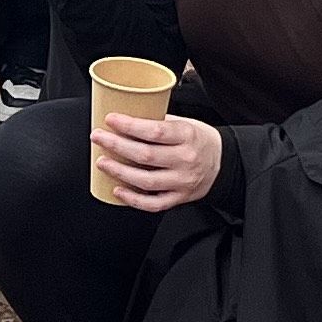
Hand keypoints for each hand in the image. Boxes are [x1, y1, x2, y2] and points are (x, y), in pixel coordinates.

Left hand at [88, 109, 220, 213]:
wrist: (224, 164)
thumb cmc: (200, 140)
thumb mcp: (186, 123)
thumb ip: (160, 122)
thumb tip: (128, 118)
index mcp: (187, 136)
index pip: (154, 131)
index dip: (129, 126)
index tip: (111, 119)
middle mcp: (185, 160)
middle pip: (145, 155)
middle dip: (116, 146)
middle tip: (98, 137)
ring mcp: (182, 182)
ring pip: (146, 181)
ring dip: (119, 172)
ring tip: (102, 162)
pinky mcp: (179, 198)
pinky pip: (153, 203)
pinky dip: (133, 199)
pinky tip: (117, 190)